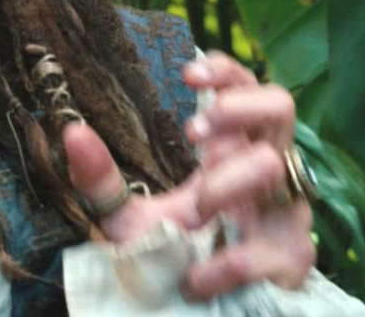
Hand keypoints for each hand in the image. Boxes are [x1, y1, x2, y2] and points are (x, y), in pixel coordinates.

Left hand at [64, 51, 314, 300]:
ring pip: (274, 168)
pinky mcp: (292, 258)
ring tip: (195, 211)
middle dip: (237, 107)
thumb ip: (100, 179)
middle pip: (279, 106)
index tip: (187, 74)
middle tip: (194, 131)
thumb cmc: (170, 252)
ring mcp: (284, 210)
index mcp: (227, 149)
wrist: (195, 310)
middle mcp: (263, 169)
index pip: (243, 87)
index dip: (225, 71)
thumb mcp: (125, 216)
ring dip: (227, 183)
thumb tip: (72, 132)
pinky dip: (227, 264)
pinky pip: (270, 249)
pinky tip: (196, 278)